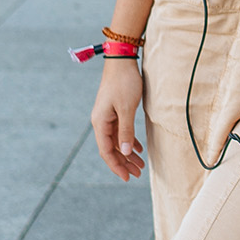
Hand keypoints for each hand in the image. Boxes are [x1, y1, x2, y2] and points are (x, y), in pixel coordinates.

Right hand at [90, 58, 145, 179]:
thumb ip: (126, 131)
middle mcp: (101, 121)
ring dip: (127, 153)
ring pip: (116, 141)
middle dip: (123, 163)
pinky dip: (129, 141)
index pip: (106, 151)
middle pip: (111, 148)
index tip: (127, 178)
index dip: (116, 166)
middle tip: (137, 174)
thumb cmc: (124, 83)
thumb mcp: (127, 109)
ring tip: (140, 165)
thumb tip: (125, 152)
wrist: (121, 60)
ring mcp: (107, 116)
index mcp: (100, 122)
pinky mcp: (114, 111)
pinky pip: (120, 131)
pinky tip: (138, 149)